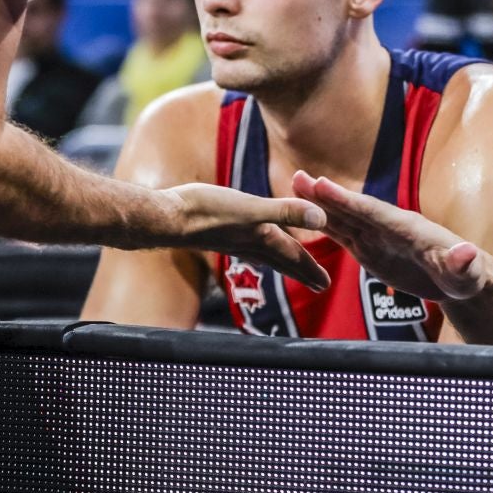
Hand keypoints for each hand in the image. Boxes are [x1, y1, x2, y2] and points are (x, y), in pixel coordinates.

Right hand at [152, 183, 330, 290]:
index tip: (326, 284)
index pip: (293, 257)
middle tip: (320, 285)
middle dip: (302, 272)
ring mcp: (232, 241)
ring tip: (292, 267)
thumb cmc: (206, 211)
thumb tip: (321, 218)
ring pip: (265, 254)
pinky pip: (246, 246)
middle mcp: (248, 243)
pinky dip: (257, 250)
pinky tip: (252, 249)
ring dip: (282, 262)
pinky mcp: (218, 233)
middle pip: (282, 260)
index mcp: (262, 238)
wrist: (166, 217)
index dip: (311, 268)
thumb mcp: (251, 208)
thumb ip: (285, 212)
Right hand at [290, 171, 492, 300]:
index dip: (348, 200)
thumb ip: (462, 263)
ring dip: (319, 204)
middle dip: (326, 195)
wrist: (462, 280)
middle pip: (353, 209)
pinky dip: (325, 224)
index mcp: (408, 228)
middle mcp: (390, 226)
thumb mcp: (467, 274)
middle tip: (298, 177)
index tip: (323, 185)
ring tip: (294, 186)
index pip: (374, 212)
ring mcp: (379, 236)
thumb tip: (466, 253)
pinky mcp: (372, 249)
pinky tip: (305, 216)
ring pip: (344, 218)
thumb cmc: (468, 276)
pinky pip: (345, 234)